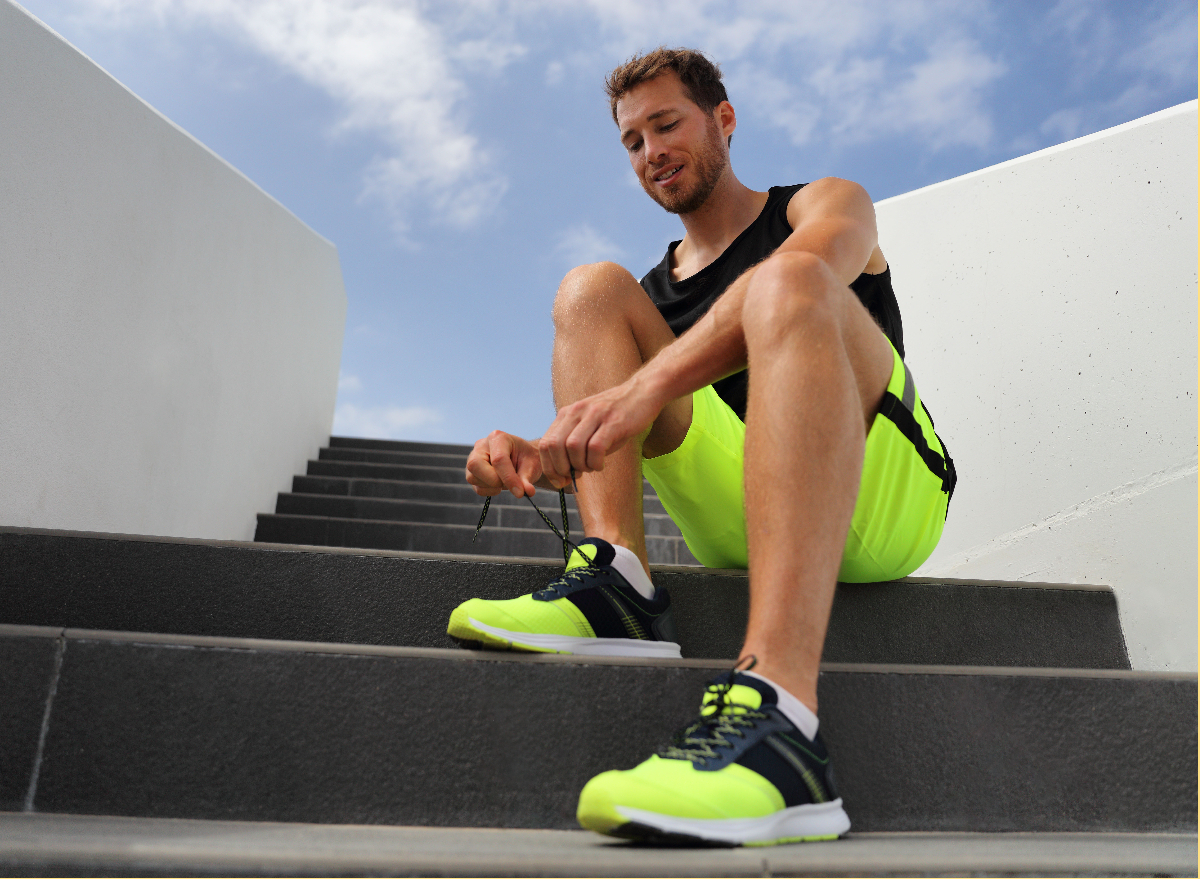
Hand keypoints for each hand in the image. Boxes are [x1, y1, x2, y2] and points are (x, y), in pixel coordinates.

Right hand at [466, 430, 562, 497]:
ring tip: (506, 482)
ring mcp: (473, 458)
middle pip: (475, 465)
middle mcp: (481, 446)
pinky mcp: (472, 472)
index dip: (509, 478)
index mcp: (498, 437)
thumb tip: (528, 492)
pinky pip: (475, 487)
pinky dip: (489, 491)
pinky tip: (499, 485)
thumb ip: (527, 479)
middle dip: (493, 480)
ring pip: (472, 477)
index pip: (498, 459)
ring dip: (491, 486)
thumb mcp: (531, 466)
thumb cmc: (527, 459)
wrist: (523, 459)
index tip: (520, 492)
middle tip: (509, 485)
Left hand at [537, 377, 663, 487]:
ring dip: (580, 465)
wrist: (643, 392)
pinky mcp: (612, 422)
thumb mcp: (591, 426)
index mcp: (568, 414)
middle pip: (554, 446)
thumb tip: (567, 473)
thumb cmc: (617, 416)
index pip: (546, 443)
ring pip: (573, 447)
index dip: (549, 467)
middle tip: (575, 476)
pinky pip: (595, 447)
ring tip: (591, 467)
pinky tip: (601, 464)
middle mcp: (576, 412)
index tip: (559, 480)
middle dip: (561, 468)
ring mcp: (594, 415)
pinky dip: (595, 462)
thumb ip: (576, 445)